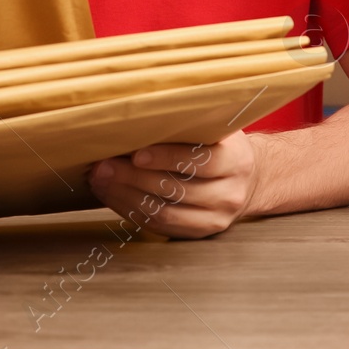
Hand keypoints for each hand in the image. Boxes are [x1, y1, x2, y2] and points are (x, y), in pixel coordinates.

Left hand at [87, 132, 260, 238]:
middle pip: (178, 189)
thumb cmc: (222, 145)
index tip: (136, 153)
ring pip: (165, 212)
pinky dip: (131, 211)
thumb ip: (190, 123)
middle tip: (103, 165)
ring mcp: (215, 219)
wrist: (248, 180)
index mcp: (237, 161)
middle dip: (135, 178)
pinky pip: (160, 226)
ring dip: (126, 196)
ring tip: (100, 180)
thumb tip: (138, 114)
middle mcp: (230, 194)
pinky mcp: (198, 235)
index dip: (167, 158)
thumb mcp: (218, 128)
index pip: (202, 162)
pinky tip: (112, 195)